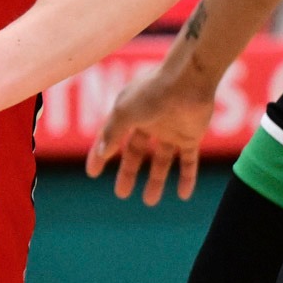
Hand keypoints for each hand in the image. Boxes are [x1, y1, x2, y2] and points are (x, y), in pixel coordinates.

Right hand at [87, 66, 215, 204]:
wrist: (189, 81)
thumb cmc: (152, 92)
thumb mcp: (124, 113)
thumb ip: (112, 133)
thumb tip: (100, 153)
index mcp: (129, 113)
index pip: (111, 137)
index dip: (100, 155)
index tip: (92, 173)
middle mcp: (149, 122)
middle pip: (136, 153)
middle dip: (128, 173)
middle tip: (121, 194)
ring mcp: (170, 130)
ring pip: (162, 161)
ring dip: (156, 180)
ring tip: (150, 201)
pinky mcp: (190, 136)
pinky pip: (188, 161)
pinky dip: (187, 177)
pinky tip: (183, 195)